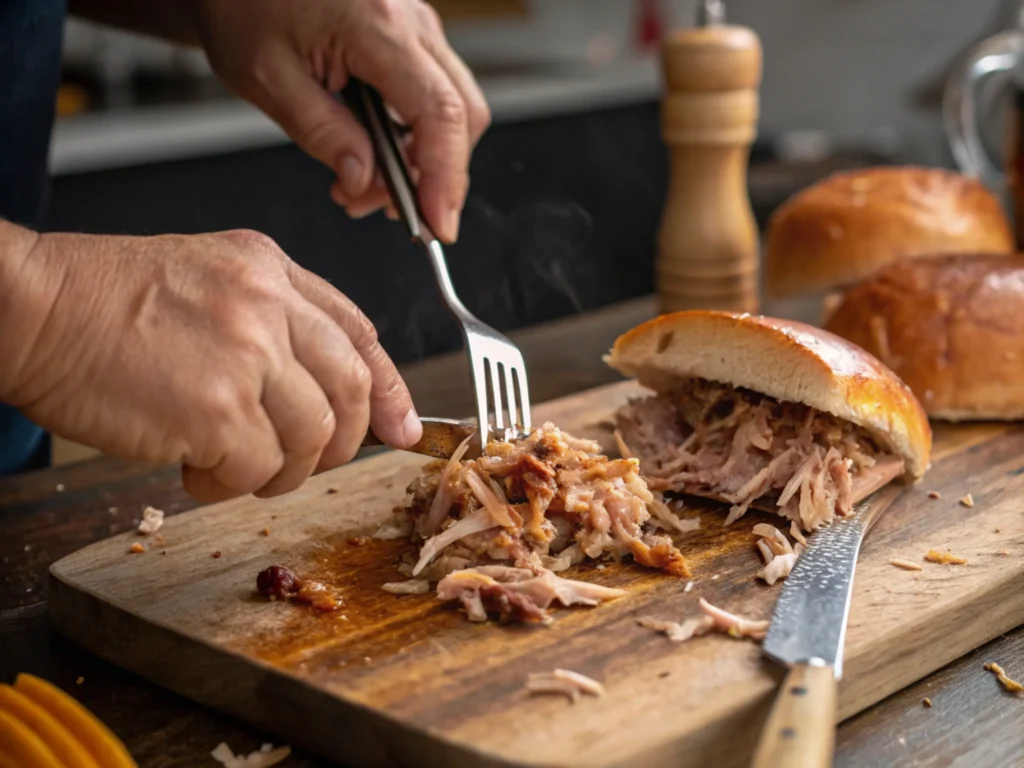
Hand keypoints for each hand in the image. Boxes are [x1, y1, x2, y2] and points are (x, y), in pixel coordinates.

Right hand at [0, 225, 421, 501]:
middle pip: (350, 389)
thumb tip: (324, 391)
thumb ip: (272, 323)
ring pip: (310, 439)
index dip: (388, 388)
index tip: (402, 425)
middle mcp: (269, 305)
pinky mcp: (215, 408)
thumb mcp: (205, 279)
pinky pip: (254, 469)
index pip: (359, 333)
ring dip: (279, 470)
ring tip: (231, 465)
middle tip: (307, 461)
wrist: (29, 306)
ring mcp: (246, 354)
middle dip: (341, 441)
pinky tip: (192, 469)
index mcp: (270, 270)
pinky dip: (228, 484)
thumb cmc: (101, 302)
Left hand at [191, 0, 489, 242]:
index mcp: (378, 26)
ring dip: (420, 161)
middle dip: (434, 178)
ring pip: (453, 109)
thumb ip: (322, 134)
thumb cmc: (245, 4)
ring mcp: (416, 27)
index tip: (438, 225)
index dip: (446, 178)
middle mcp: (411, 21)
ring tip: (362, 186)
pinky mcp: (410, 37)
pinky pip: (433, 95)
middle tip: (381, 211)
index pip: (440, 114)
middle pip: (463, 115)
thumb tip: (363, 180)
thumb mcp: (266, 78)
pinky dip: (412, 137)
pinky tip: (372, 154)